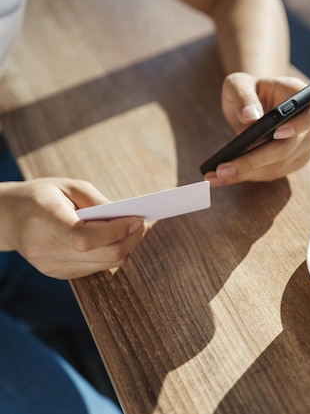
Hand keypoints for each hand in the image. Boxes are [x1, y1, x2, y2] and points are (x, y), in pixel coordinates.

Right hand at [0, 178, 146, 278]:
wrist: (8, 217)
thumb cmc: (43, 196)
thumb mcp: (70, 187)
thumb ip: (100, 203)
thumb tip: (130, 218)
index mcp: (44, 220)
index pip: (83, 238)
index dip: (116, 231)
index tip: (137, 219)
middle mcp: (45, 249)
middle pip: (102, 255)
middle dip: (130, 239)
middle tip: (143, 223)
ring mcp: (51, 266)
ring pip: (105, 264)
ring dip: (126, 247)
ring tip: (132, 229)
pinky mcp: (59, 274)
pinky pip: (97, 267)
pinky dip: (111, 253)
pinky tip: (113, 239)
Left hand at [204, 72, 309, 185]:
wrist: (254, 102)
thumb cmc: (248, 89)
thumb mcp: (238, 84)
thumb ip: (244, 96)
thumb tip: (250, 116)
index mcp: (301, 95)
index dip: (301, 123)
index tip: (277, 133)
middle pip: (288, 147)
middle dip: (254, 160)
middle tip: (223, 169)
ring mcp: (305, 144)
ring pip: (278, 165)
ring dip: (247, 173)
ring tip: (215, 176)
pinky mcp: (295, 160)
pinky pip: (273, 172)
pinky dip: (249, 176)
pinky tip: (226, 177)